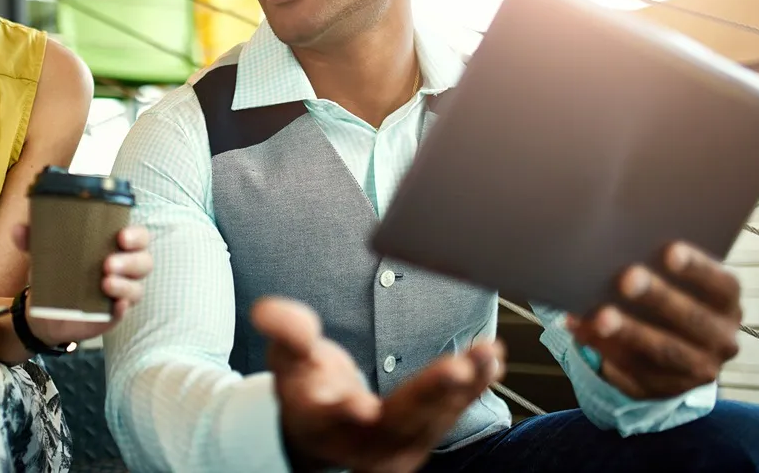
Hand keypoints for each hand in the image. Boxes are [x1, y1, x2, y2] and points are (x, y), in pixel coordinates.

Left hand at [13, 224, 152, 344]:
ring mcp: (120, 293)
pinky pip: (124, 312)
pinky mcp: (113, 315)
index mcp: (114, 247)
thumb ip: (33, 239)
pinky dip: (122, 308)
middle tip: (108, 263)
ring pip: (136, 288)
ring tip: (105, 283)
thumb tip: (18, 229)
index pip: (139, 237)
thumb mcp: (45, 253)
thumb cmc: (56, 272)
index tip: (122, 236)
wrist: (44, 310)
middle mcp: (124, 269)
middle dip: (131, 261)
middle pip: (144, 262)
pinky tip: (115, 306)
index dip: (137, 235)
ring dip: (125, 285)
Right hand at [252, 297, 504, 472]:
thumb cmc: (305, 384)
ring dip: (463, 387)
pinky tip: (492, 360)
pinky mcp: (423, 437)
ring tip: (486, 354)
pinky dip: (474, 387)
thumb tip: (265, 311)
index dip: (346, 413)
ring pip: (433, 420)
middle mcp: (361, 443)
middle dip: (428, 397)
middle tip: (457, 370)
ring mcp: (396, 446)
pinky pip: (451, 414)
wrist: (324, 427)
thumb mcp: (286, 357)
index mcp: (319, 422)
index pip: (332, 419)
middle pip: (396, 423)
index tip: (360, 404)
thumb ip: (284, 333)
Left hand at [568, 241, 741, 398]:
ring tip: (600, 316)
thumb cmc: (667, 296)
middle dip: (659, 298)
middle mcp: (721, 340)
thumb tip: (612, 252)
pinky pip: (635, 372)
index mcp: (726, 304)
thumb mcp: (674, 282)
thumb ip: (656, 266)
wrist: (674, 349)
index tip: (670, 250)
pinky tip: (583, 331)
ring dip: (631, 333)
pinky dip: (606, 351)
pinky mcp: (663, 389)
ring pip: (664, 351)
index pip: (722, 285)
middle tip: (627, 278)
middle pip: (693, 320)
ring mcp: (696, 370)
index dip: (697, 268)